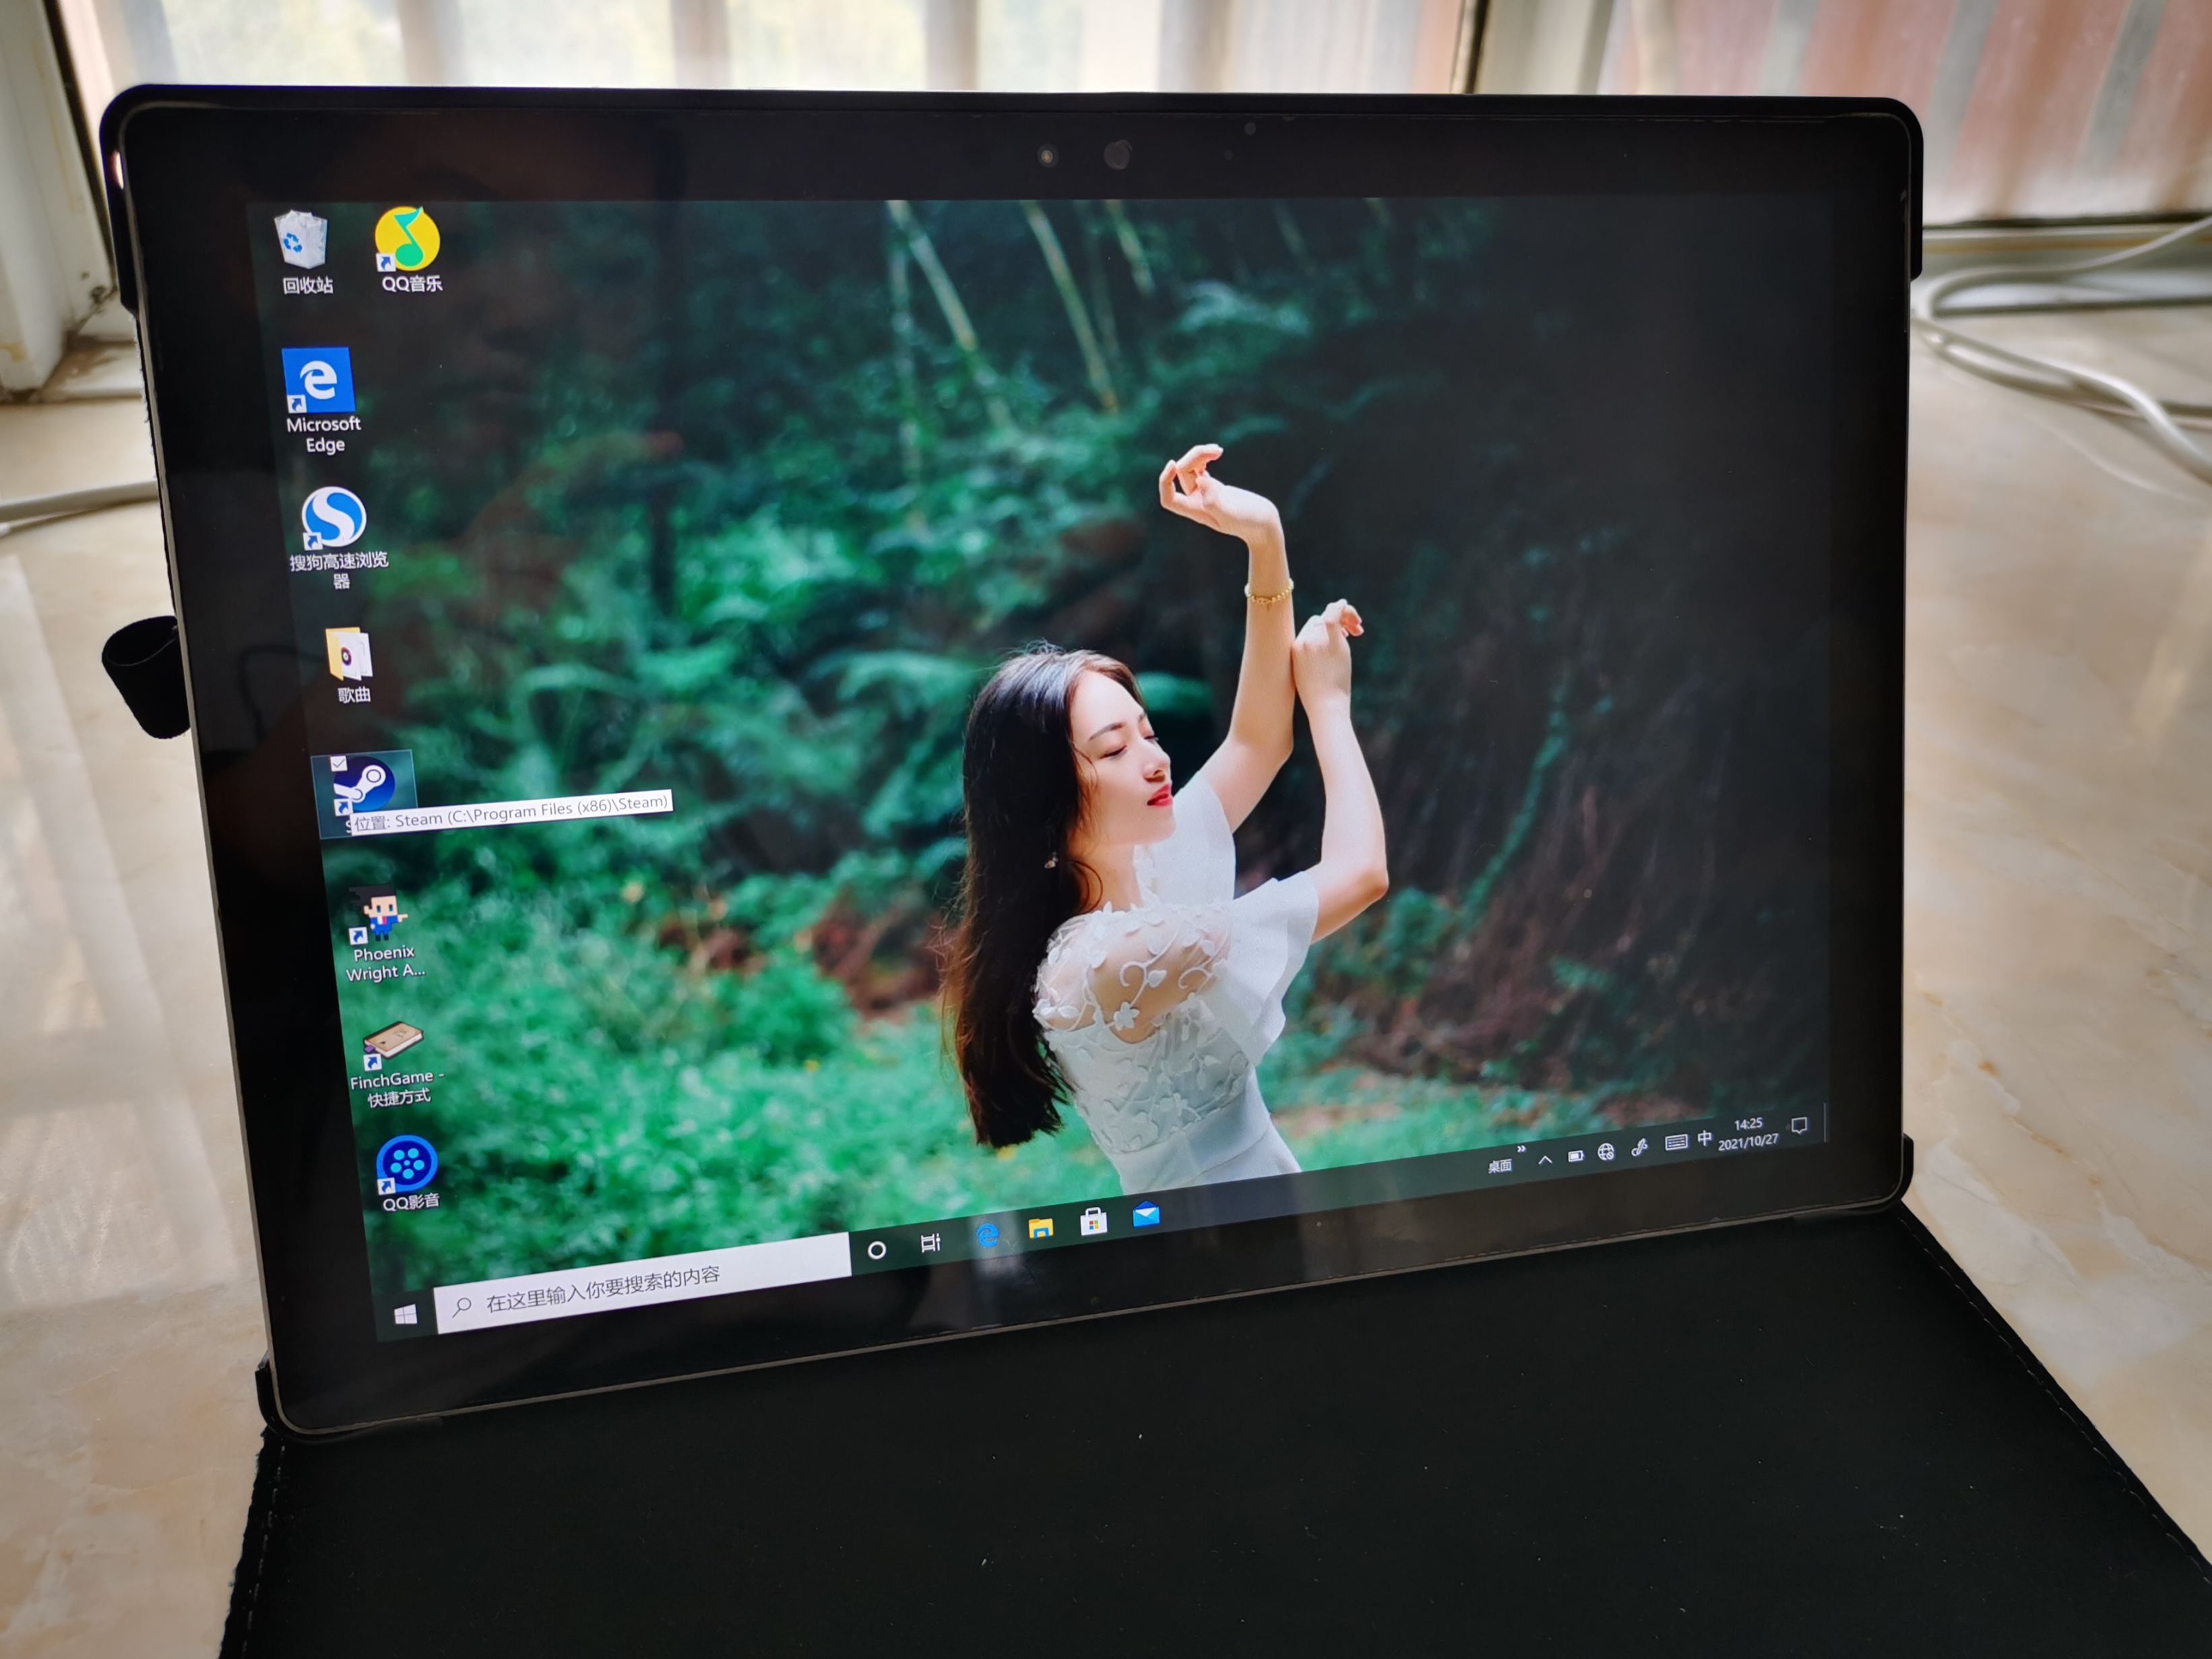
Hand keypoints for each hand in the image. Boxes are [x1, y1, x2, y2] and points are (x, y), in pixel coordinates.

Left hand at [1158, 444, 1281, 544]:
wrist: (1264, 524)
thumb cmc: (1250, 522)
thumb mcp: (1232, 513)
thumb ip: (1214, 500)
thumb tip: (1200, 481)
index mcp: (1196, 511)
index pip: (1169, 499)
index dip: (1165, 482)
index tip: (1174, 464)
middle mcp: (1197, 502)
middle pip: (1182, 474)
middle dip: (1195, 457)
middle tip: (1217, 450)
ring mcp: (1205, 493)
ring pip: (1191, 468)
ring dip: (1200, 454)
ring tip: (1219, 450)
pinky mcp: (1215, 486)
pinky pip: (1200, 469)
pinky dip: (1205, 458)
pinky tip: (1217, 453)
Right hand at [1291, 599, 1363, 712]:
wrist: (1325, 706)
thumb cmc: (1321, 697)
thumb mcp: (1308, 676)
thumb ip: (1315, 657)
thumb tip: (1329, 648)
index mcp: (1294, 649)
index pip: (1310, 628)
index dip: (1325, 628)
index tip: (1342, 635)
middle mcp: (1302, 641)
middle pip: (1319, 620)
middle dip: (1336, 622)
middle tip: (1354, 633)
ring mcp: (1314, 639)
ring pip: (1328, 616)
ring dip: (1344, 616)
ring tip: (1357, 626)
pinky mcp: (1327, 640)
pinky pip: (1334, 614)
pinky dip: (1343, 608)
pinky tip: (1348, 608)